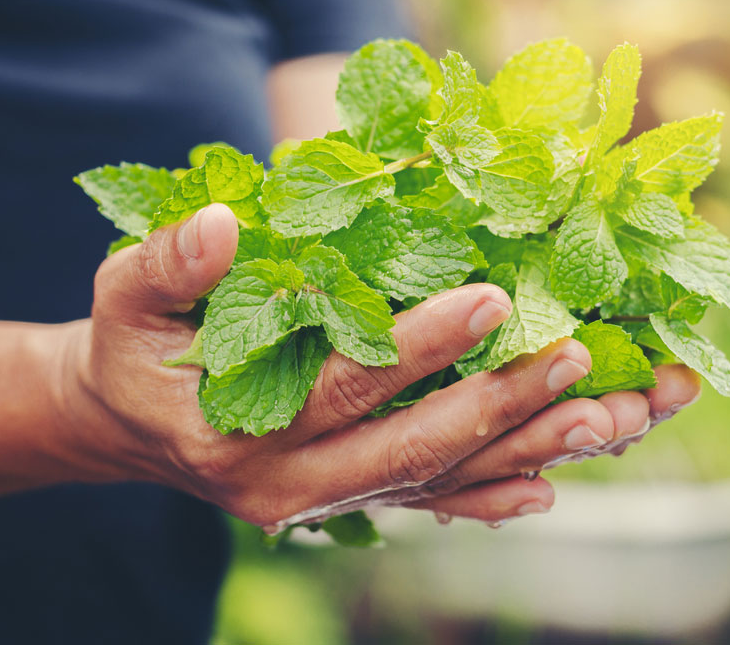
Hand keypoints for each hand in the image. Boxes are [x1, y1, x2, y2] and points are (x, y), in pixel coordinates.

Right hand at [57, 204, 700, 527]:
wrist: (129, 422)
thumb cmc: (132, 347)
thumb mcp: (123, 296)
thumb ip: (166, 265)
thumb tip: (217, 225)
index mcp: (233, 432)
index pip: (342, 387)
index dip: (418, 344)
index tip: (491, 296)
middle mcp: (286, 484)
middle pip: (411, 448)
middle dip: (499, 403)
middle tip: (578, 354)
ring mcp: (322, 500)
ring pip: (437, 482)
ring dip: (522, 451)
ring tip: (605, 416)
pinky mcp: (346, 499)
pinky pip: (430, 504)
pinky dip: (489, 497)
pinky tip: (550, 483)